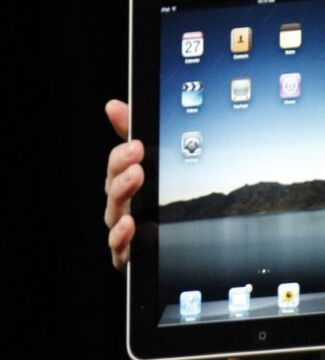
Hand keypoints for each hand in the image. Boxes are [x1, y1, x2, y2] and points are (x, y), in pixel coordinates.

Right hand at [104, 99, 144, 269]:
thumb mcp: (154, 162)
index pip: (118, 166)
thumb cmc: (157, 201)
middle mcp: (122, 206)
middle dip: (122, 172)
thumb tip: (113, 105)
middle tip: (137, 159)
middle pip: (113, 189)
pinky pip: (121, 249)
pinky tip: (133, 227)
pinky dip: (122, 238)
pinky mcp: (129, 255)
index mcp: (126, 182)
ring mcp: (124, 231)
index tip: (137, 145)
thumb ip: (133, 133)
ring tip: (135, 181)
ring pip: (115, 215)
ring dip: (123, 197)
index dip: (122, 155)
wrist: (176, 244)